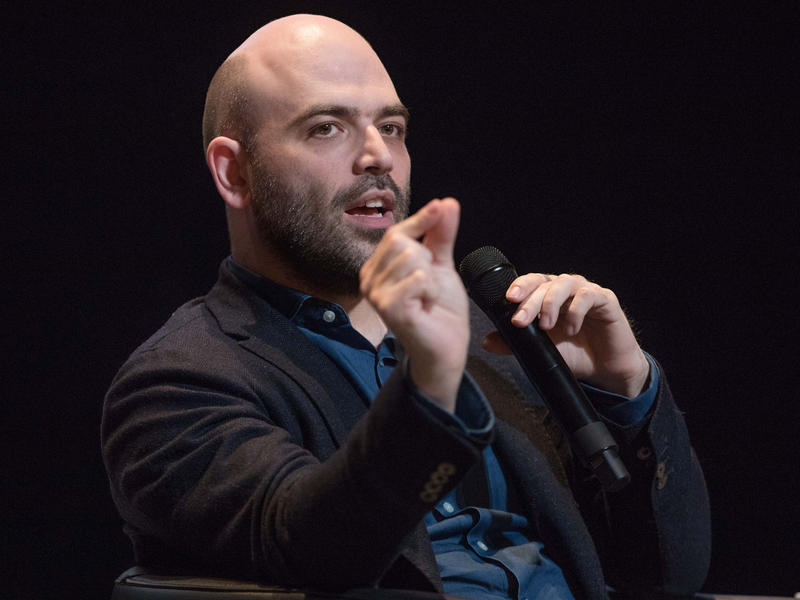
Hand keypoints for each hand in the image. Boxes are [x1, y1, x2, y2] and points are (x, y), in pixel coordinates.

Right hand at [360, 198, 468, 412]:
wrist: (446, 346)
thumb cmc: (440, 309)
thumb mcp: (441, 265)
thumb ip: (440, 235)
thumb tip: (446, 202)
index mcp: (377, 267)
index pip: (396, 233)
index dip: (421, 219)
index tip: (441, 206)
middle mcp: (369, 279)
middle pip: (403, 242)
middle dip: (428, 261)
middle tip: (428, 286)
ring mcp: (375, 294)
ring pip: (412, 259)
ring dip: (431, 279)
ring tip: (426, 298)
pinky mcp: (388, 307)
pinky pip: (417, 278)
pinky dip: (430, 291)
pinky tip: (425, 307)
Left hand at [482, 273, 649, 397]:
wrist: (605, 369)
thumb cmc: (573, 354)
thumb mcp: (540, 351)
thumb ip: (515, 344)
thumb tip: (487, 342)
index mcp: (548, 295)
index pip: (531, 283)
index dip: (519, 286)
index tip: (508, 299)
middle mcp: (565, 289)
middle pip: (544, 285)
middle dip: (529, 302)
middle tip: (520, 321)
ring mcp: (585, 291)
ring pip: (564, 284)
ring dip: (551, 303)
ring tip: (546, 326)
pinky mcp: (605, 299)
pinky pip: (588, 295)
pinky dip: (576, 310)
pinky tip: (571, 328)